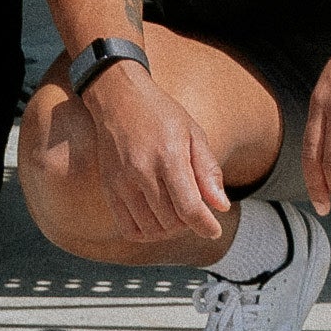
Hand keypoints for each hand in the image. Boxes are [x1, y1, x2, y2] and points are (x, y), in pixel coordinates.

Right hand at [79, 58, 233, 251]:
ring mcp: (122, 182)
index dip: (206, 226)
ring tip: (175, 211)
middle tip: (193, 207)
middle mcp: (142, 171)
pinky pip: (129, 229)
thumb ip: (208, 171)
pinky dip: (146, 233)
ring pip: (152, 229)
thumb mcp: (193, 133)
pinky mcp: (109, 188)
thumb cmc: (160, 114)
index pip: (189, 208)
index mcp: (168, 156)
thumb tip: (222, 207)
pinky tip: (155, 218)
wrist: (118, 97)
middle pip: (172, 222)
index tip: (214, 230)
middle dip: (189, 223)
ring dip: (169, 228)